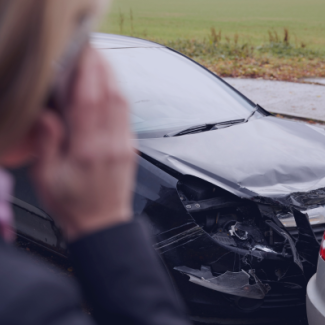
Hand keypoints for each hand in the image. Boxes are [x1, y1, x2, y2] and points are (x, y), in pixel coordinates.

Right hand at [32, 46, 135, 241]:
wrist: (103, 224)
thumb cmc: (75, 206)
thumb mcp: (47, 179)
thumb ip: (48, 144)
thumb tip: (47, 114)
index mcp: (88, 152)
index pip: (90, 102)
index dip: (87, 73)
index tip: (82, 53)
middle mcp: (111, 145)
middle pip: (111, 96)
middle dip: (102, 67)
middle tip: (92, 49)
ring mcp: (124, 146)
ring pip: (123, 103)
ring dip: (113, 78)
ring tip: (101, 61)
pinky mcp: (130, 148)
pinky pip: (127, 115)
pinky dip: (119, 95)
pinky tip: (111, 87)